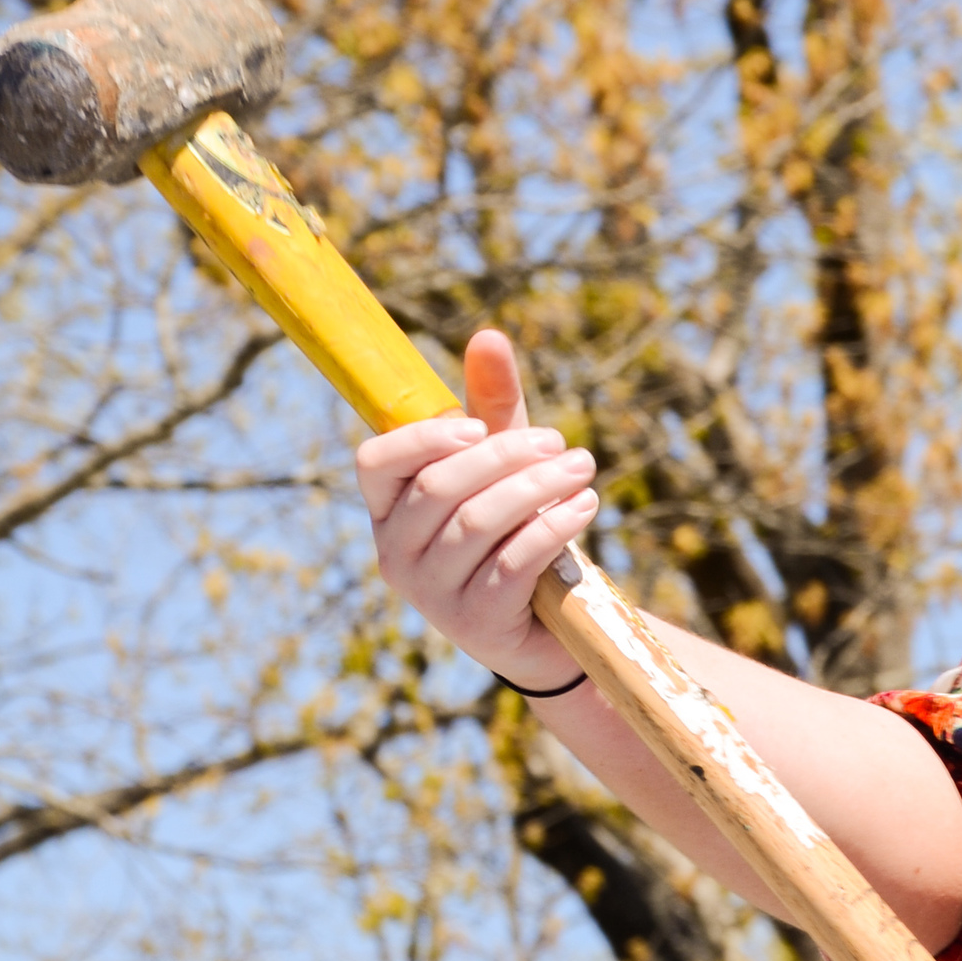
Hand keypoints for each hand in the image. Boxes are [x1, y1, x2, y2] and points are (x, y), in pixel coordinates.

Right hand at [356, 328, 598, 685]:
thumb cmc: (517, 530)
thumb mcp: (505, 465)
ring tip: (583, 467)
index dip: (423, 438)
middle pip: (440, 488)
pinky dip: (553, 527)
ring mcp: (432, 596)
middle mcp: (396, 555)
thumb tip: (489, 336)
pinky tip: (585, 505)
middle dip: (506, 456)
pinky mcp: (477, 624)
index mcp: (388, 510)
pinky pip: (512, 562)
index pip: (375, 462)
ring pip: (478, 522)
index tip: (480, 426)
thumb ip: (492, 405)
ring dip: (538, 487)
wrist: (553, 623)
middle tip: (562, 444)